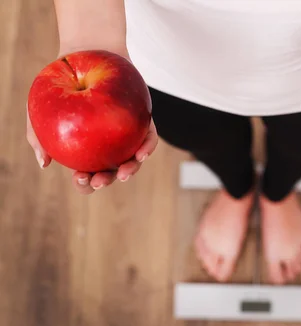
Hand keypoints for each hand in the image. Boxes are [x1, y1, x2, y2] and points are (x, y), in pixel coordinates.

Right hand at [26, 46, 158, 194]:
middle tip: (100, 179)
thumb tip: (43, 163)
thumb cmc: (59, 83)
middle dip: (107, 181)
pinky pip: (148, 137)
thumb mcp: (40, 108)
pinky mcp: (144, 120)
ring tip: (124, 173)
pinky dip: (147, 147)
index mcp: (85, 149)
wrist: (85, 51)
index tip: (81, 178)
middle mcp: (108, 145)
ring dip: (131, 170)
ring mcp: (127, 134)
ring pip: (133, 159)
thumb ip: (37, 135)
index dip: (85, 183)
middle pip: (111, 171)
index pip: (86, 174)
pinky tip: (142, 153)